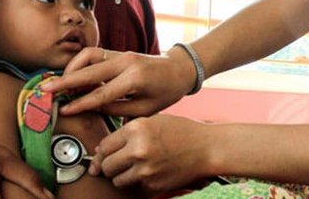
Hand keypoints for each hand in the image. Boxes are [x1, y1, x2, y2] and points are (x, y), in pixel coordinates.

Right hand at [40, 47, 196, 116]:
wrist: (178, 69)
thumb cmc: (165, 92)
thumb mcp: (145, 109)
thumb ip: (116, 109)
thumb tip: (90, 108)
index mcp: (134, 79)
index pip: (100, 94)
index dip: (80, 103)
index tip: (63, 111)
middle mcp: (125, 62)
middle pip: (88, 71)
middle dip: (65, 81)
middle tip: (46, 90)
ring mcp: (121, 53)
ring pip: (87, 56)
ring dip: (70, 69)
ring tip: (59, 84)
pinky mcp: (117, 51)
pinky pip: (93, 54)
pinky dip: (79, 63)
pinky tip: (73, 75)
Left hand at [90, 114, 216, 193]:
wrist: (207, 149)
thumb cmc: (181, 132)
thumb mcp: (152, 121)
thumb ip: (126, 133)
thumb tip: (101, 150)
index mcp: (136, 129)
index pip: (104, 146)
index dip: (103, 151)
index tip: (104, 155)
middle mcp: (138, 150)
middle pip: (106, 166)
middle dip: (109, 166)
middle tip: (118, 163)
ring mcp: (145, 170)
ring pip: (117, 180)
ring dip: (121, 176)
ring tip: (134, 168)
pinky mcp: (153, 185)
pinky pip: (134, 187)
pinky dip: (138, 183)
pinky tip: (150, 172)